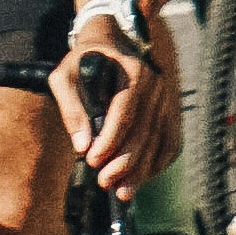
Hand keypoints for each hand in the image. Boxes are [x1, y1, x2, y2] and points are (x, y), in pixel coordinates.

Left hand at [69, 24, 170, 196]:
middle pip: (144, 131)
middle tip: (104, 182)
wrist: (113, 42)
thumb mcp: (65, 76)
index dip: (110, 139)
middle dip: (124, 162)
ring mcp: (166, 99)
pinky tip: (140, 179)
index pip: (124, 111)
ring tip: (122, 192)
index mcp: (131, 72)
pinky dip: (157, 165)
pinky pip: (170, 144)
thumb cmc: (83, 61)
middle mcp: (155, 85)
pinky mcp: (170, 112)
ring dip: (141, 171)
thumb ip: (71, 108)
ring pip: (158, 142)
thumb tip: (82, 146)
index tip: (93, 161)